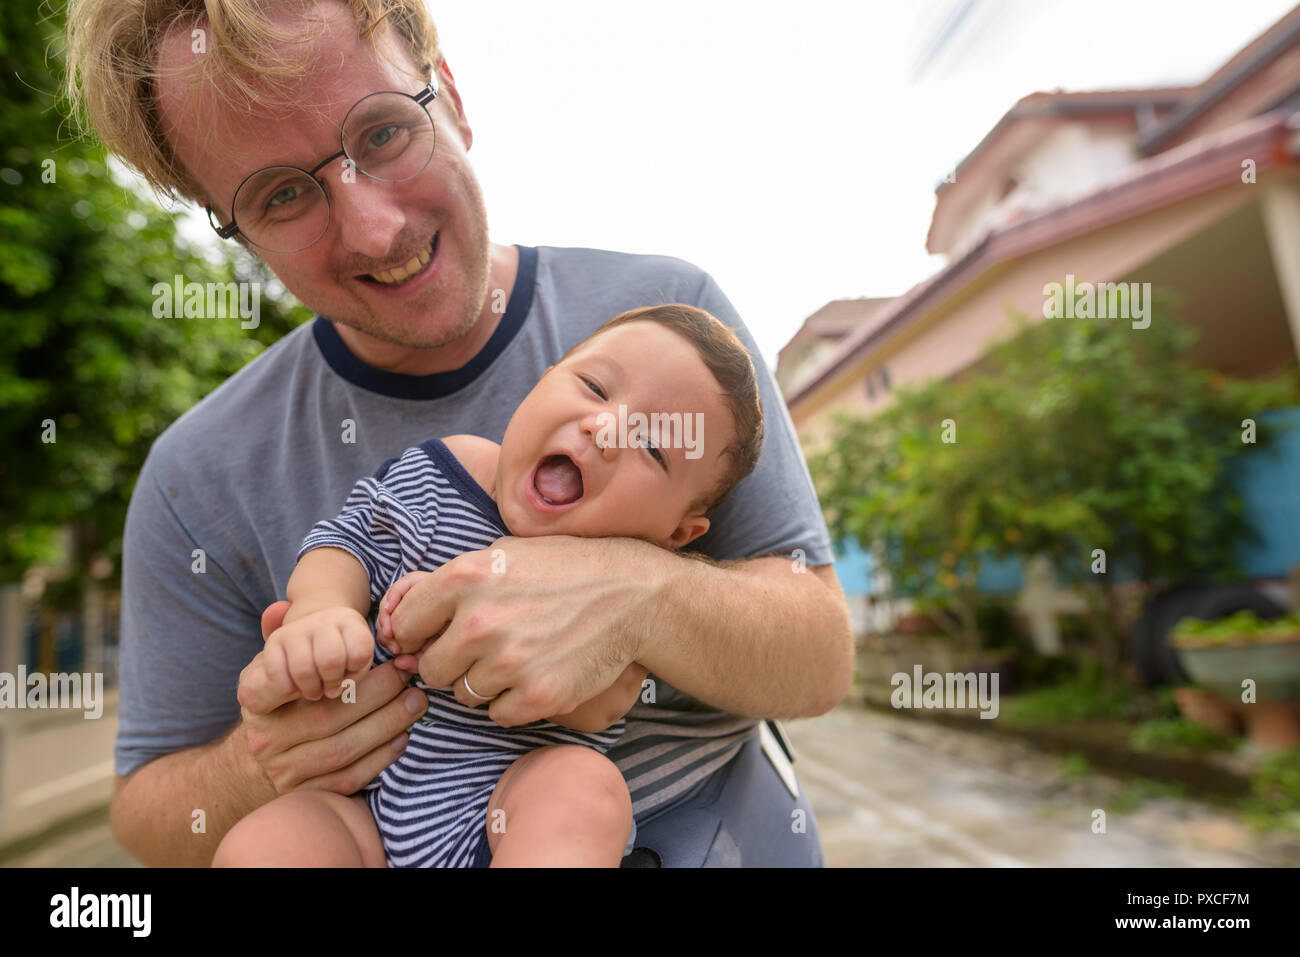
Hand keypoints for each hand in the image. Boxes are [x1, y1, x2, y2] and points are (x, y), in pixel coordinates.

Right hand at [236, 601, 426, 796]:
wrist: (260, 761)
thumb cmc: (283, 698)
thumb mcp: (274, 665)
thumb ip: (280, 636)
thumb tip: (279, 608)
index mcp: (254, 698)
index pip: (286, 681)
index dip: (327, 671)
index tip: (362, 658)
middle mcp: (264, 738)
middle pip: (328, 716)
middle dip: (376, 696)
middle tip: (408, 678)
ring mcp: (283, 771)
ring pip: (342, 750)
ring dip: (386, 725)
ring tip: (416, 703)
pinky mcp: (306, 795)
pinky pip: (348, 779)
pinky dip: (378, 759)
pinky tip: (402, 737)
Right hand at [240, 605, 374, 707]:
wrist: (315, 632)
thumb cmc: (344, 654)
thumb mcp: (357, 663)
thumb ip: (352, 678)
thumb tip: (330, 692)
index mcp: (350, 623)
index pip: (359, 651)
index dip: (355, 670)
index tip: (350, 672)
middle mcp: (323, 620)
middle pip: (330, 660)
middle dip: (331, 682)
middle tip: (329, 688)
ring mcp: (297, 628)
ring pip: (303, 669)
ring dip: (310, 689)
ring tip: (314, 691)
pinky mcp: (274, 639)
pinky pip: (276, 672)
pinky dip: (286, 688)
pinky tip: (294, 689)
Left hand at [386, 535, 660, 726]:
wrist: (631, 595)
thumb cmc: (565, 568)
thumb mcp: (504, 553)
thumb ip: (451, 580)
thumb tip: (400, 612)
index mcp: (466, 578)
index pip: (406, 625)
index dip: (420, 632)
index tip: (438, 633)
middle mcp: (481, 621)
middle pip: (430, 668)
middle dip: (450, 661)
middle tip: (483, 648)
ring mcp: (509, 662)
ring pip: (464, 694)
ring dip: (483, 681)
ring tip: (517, 655)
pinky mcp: (537, 696)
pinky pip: (497, 714)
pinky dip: (512, 701)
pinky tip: (536, 672)